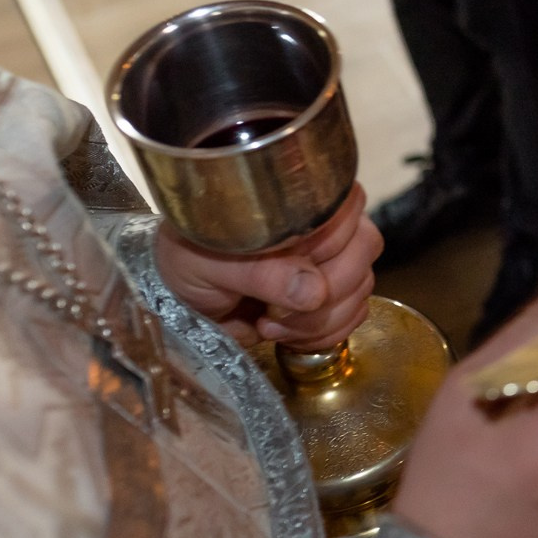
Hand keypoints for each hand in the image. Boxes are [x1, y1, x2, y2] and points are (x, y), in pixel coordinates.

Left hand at [155, 183, 379, 349]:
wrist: (177, 294)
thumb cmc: (189, 260)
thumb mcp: (212, 263)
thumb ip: (261, 274)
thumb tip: (315, 292)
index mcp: (301, 203)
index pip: (346, 219)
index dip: (322, 256)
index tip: (277, 280)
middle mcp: (328, 228)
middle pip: (360, 260)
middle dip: (322, 299)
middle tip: (271, 311)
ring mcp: (333, 264)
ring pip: (359, 293)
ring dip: (317, 322)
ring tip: (269, 322)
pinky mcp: (332, 298)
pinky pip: (353, 317)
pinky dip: (322, 335)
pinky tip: (285, 333)